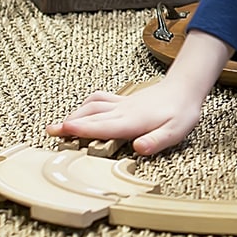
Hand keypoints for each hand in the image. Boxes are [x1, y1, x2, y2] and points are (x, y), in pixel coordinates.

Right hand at [46, 78, 202, 155]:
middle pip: (92, 117)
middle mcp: (123, 111)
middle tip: (50, 131)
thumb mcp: (175, 131)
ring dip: (75, 114)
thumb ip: (156, 141)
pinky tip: (81, 110)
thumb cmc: (181, 112)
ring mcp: (122, 104)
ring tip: (59, 125)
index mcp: (133, 121)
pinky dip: (86, 105)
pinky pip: (100, 99)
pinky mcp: (123, 100)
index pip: (104, 126)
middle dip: (70, 124)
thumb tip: (139, 148)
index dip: (84, 129)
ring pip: (93, 106)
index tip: (64, 130)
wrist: (186, 88)